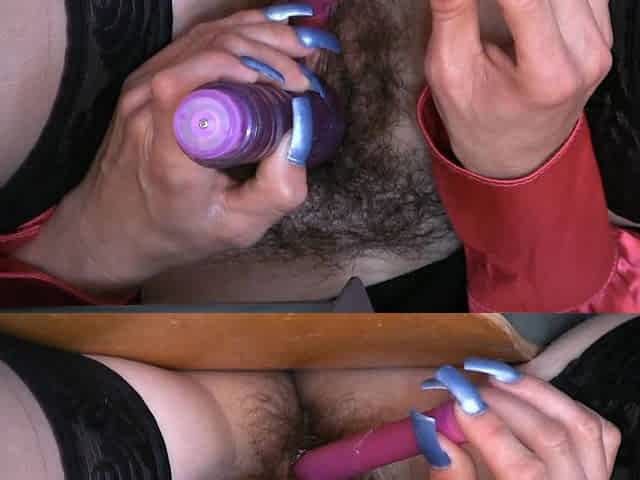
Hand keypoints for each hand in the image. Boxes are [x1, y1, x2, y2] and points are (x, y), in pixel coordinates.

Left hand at [15, 5, 338, 294]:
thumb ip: (278, 191)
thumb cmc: (178, 231)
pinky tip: (265, 38)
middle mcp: (145, 112)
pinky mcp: (143, 81)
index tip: (286, 87)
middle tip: (304, 78)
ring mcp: (139, 90)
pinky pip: (191, 43)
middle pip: (204, 51)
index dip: (239, 68)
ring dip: (255, 37)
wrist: (116, 226)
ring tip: (297, 50)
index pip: (183, 84)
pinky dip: (233, 34)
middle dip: (264, 52)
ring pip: (201, 38)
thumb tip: (300, 132)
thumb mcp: (238, 229)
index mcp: (168, 154)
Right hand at [416, 361, 620, 479]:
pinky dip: (566, 406)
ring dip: (536, 393)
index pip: (525, 470)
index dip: (490, 430)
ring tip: (496, 377)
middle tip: (466, 388)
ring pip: (579, 425)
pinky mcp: (599, 472)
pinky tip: (532, 397)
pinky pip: (597, 430)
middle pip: (551, 439)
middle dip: (505, 404)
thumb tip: (433, 431)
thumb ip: (451, 479)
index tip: (457, 403)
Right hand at [425, 0, 612, 177]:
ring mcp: (600, 43)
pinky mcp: (602, 33)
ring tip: (495, 7)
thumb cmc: (478, 120)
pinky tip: (521, 7)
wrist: (515, 154)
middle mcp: (586, 55)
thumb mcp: (450, 73)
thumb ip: (452, 13)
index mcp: (547, 76)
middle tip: (477, 4)